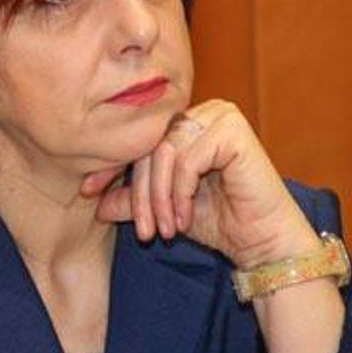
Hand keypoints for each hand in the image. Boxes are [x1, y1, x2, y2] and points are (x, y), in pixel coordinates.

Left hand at [81, 99, 319, 268]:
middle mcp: (201, 111)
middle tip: (143, 230)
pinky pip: (188, 159)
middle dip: (139, 192)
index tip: (87, 191)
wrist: (264, 241)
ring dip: (159, 197)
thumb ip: (132, 199)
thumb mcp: (164, 207)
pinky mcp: (233, 129)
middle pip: (149, 146)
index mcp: (183, 121)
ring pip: (165, 153)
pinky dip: (180, 192)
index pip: (137, 138)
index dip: (110, 165)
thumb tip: (94, 200)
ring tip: (164, 230)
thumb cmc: (219, 221)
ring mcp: (219, 115)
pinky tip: (185, 218)